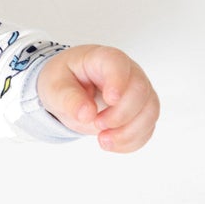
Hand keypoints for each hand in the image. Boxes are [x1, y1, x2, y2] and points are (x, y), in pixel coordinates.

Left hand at [35, 44, 159, 152]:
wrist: (70, 91)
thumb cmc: (64, 81)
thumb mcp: (54, 87)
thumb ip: (68, 99)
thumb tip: (87, 114)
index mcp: (103, 59)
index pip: (118, 64)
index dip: (118, 81)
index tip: (110, 99)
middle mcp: (128, 73)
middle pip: (140, 91)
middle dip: (120, 114)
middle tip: (97, 124)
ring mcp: (138, 93)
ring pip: (149, 112)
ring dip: (128, 132)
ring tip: (103, 140)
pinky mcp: (140, 112)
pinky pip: (146, 128)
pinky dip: (131, 141)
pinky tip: (111, 144)